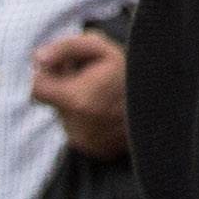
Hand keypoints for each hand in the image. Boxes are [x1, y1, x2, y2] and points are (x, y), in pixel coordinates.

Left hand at [29, 30, 128, 156]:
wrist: (161, 104)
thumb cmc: (130, 70)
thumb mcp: (100, 47)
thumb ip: (65, 49)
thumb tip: (37, 60)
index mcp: (76, 99)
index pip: (37, 89)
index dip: (48, 75)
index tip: (65, 68)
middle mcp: (78, 126)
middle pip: (53, 102)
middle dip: (65, 88)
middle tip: (90, 79)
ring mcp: (86, 142)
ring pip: (66, 117)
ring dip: (76, 105)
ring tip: (102, 94)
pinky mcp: (94, 150)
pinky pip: (79, 132)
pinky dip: (88, 121)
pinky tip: (107, 111)